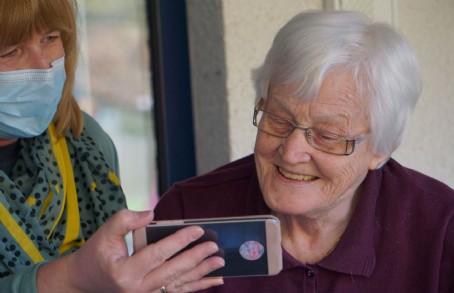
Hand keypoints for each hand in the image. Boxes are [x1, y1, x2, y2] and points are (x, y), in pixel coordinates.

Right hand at [37, 209, 224, 292]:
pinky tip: (214, 281)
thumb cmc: (96, 255)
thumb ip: (125, 220)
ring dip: (202, 273)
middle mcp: (137, 288)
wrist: (85, 282)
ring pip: (179, 284)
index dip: (179, 241)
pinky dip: (197, 286)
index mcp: (125, 272)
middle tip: (214, 246)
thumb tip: (150, 213)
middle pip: (173, 271)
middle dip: (196, 258)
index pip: (157, 254)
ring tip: (220, 263)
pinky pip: (178, 291)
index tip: (197, 229)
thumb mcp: (104, 233)